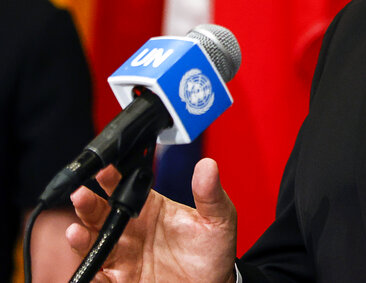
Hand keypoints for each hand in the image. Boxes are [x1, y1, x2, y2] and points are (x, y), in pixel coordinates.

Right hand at [67, 158, 236, 282]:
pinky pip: (98, 274)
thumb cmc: (213, 250)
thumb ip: (210, 194)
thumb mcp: (218, 219)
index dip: (113, 178)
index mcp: (150, 207)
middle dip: (89, 204)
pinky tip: (88, 263)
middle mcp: (131, 228)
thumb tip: (208, 165)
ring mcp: (123, 254)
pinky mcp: (119, 278)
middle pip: (102, 213)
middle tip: (82, 195)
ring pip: (94, 242)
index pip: (126, 188)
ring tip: (77, 230)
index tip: (105, 169)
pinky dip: (90, 269)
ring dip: (82, 236)